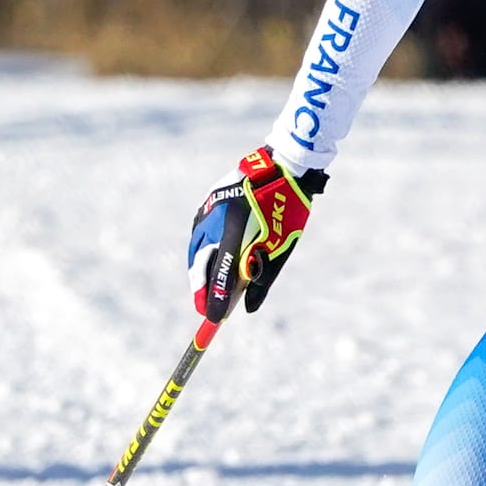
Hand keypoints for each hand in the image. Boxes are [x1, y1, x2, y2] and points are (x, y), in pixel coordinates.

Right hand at [188, 146, 325, 320]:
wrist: (281, 165)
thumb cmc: (287, 208)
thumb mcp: (282, 247)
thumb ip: (264, 278)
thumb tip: (247, 307)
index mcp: (238, 230)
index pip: (221, 273)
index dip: (216, 299)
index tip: (213, 319)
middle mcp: (218, 220)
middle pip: (203, 264)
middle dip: (204, 289)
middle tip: (206, 309)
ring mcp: (208, 211)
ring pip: (198, 250)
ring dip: (201, 271)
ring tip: (205, 290)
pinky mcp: (206, 204)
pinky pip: (200, 235)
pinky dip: (203, 252)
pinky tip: (207, 263)